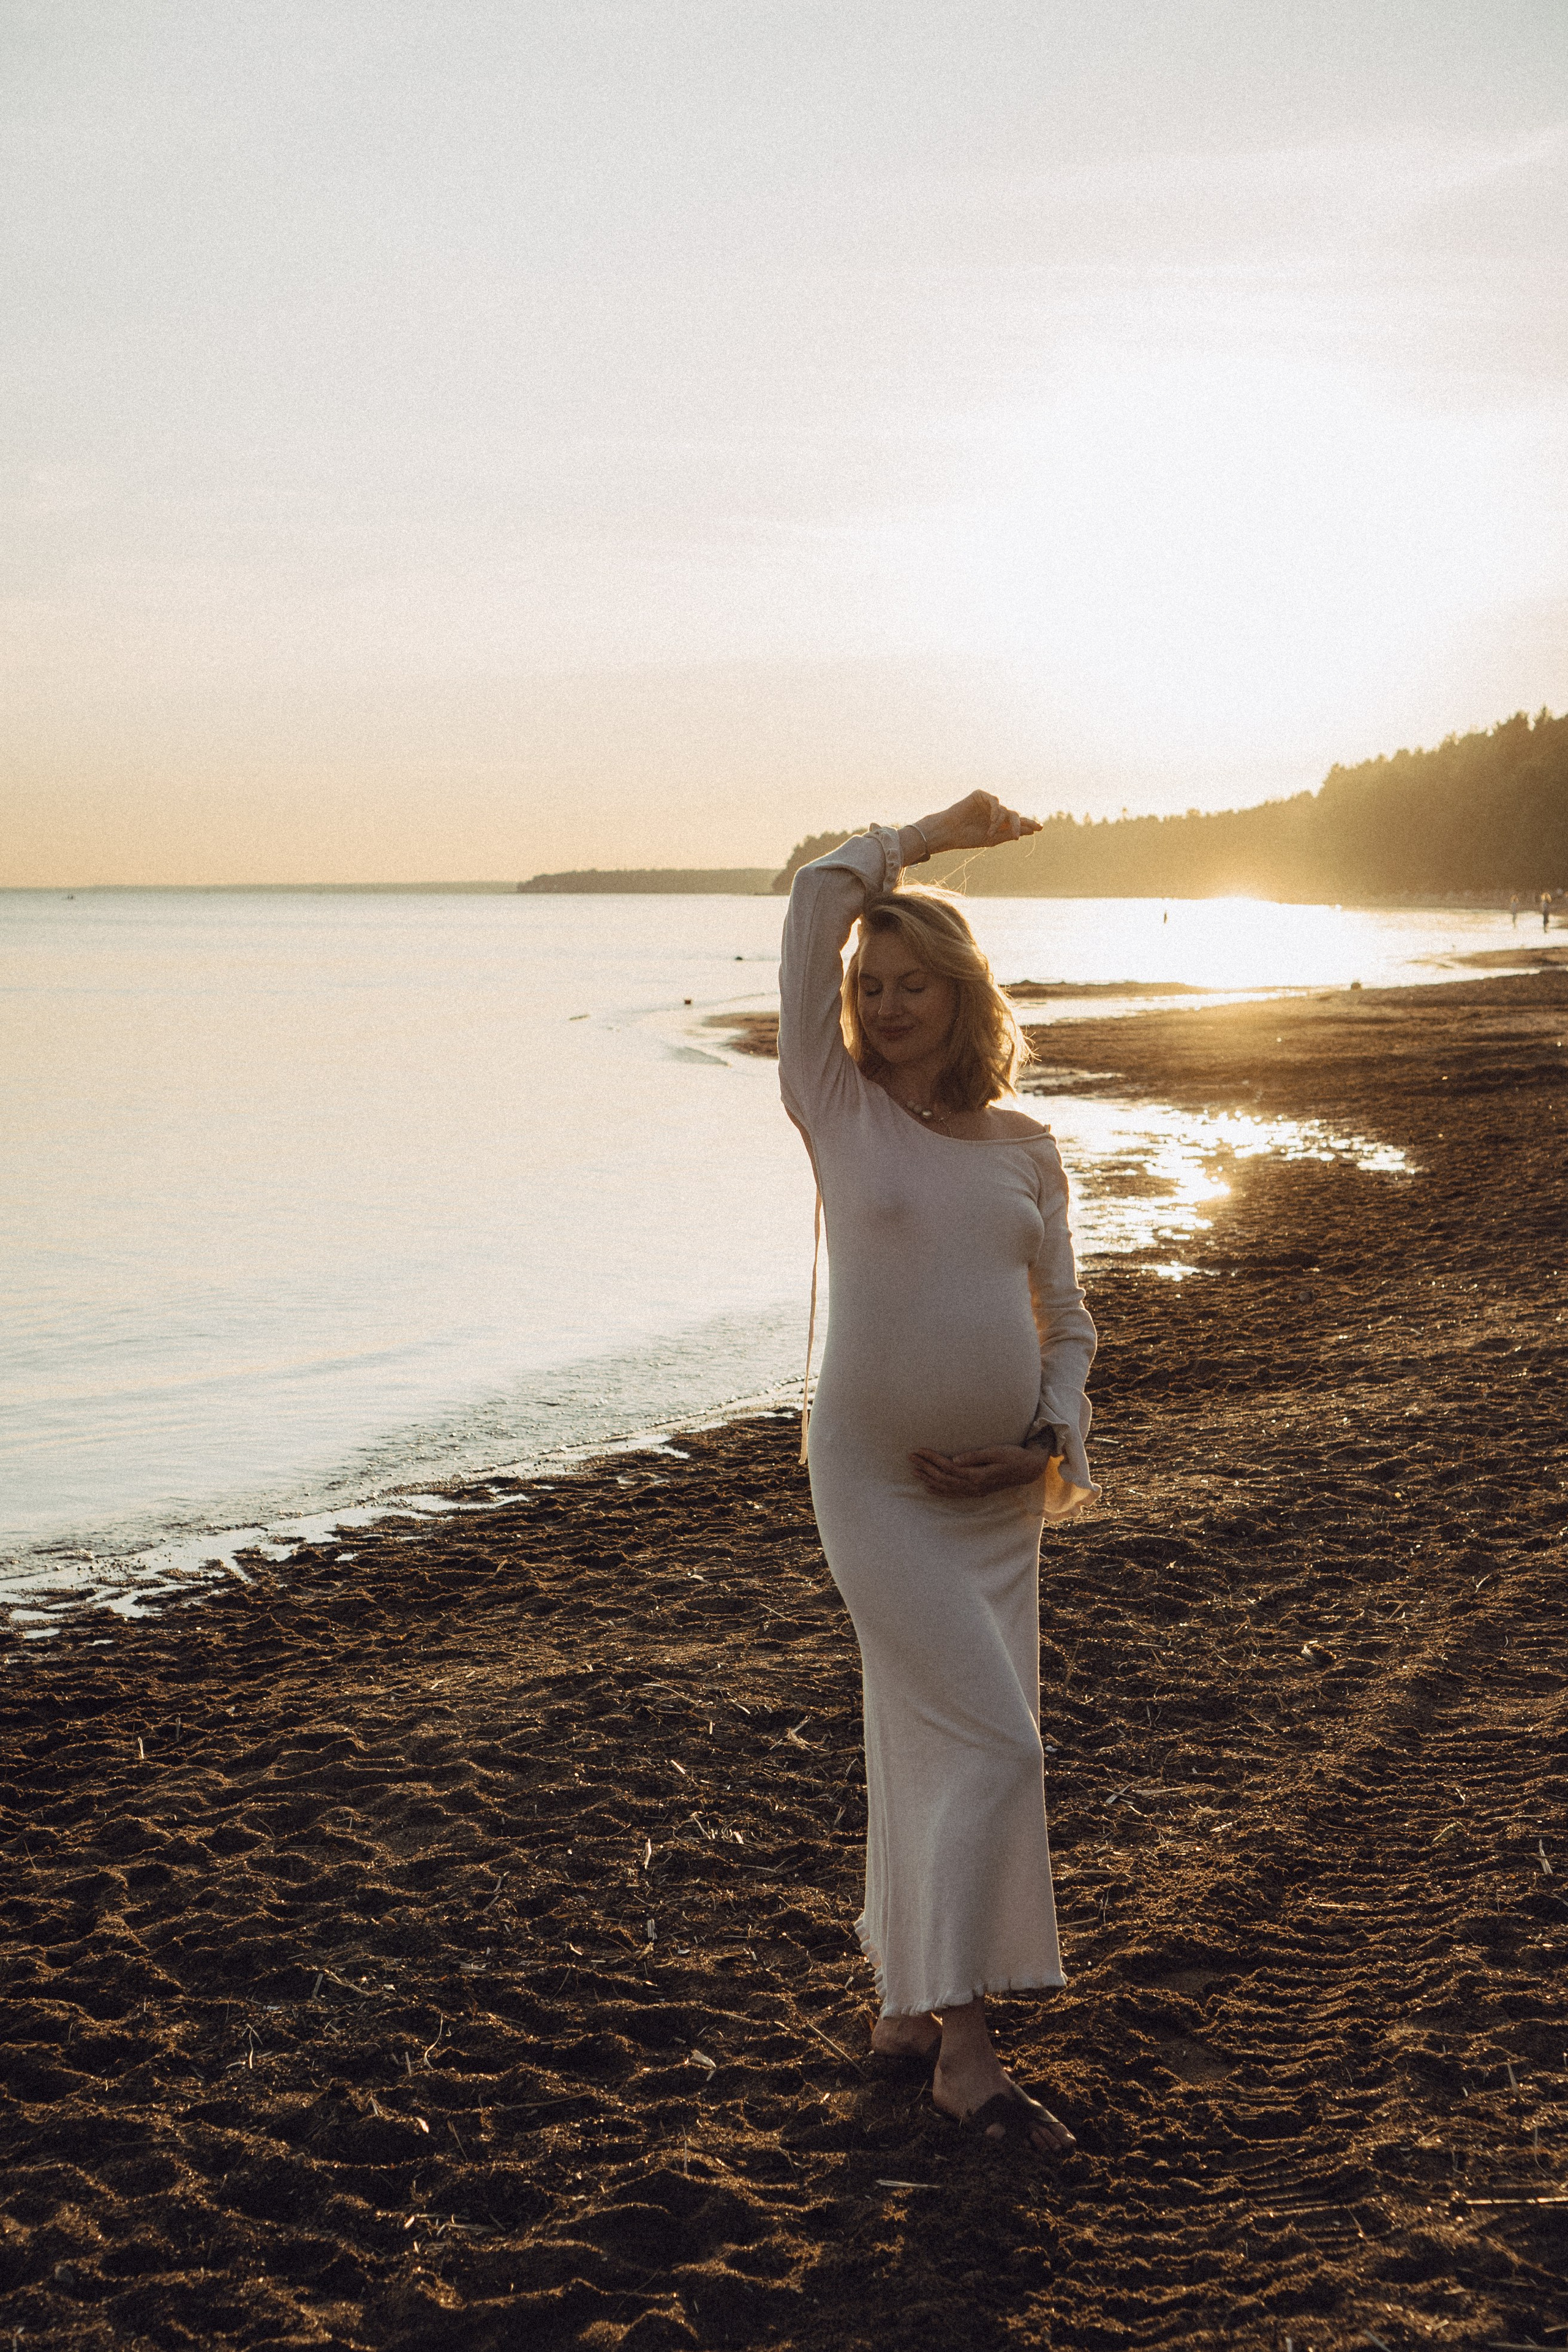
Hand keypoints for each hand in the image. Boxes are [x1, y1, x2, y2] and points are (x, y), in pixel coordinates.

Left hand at [909, 1445, 1046, 1497]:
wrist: (1028, 1469)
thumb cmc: (1013, 1456)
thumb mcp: (995, 1452)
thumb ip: (975, 1456)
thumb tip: (954, 1459)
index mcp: (976, 1475)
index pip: (947, 1467)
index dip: (931, 1458)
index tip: (918, 1450)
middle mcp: (973, 1486)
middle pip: (942, 1478)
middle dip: (925, 1467)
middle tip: (910, 1457)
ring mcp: (974, 1491)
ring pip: (945, 1487)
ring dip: (928, 1479)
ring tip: (914, 1471)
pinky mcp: (976, 1491)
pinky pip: (953, 1494)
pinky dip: (939, 1491)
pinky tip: (928, 1487)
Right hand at [913, 791, 1041, 859]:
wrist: (950, 832)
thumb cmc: (968, 838)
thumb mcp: (992, 839)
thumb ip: (1009, 834)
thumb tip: (1030, 831)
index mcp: (998, 823)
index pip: (1017, 822)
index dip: (1028, 824)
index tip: (1040, 828)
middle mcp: (995, 812)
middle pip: (1014, 814)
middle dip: (1018, 824)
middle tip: (1016, 835)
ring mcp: (988, 803)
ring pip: (1005, 809)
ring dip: (999, 822)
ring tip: (991, 832)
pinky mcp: (980, 795)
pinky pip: (995, 800)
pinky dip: (995, 810)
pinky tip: (992, 819)